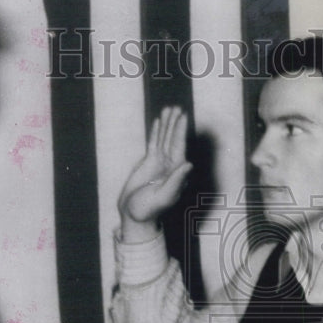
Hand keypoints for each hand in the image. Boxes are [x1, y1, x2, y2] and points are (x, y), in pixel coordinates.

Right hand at [118, 106, 191, 241]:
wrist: (134, 214)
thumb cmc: (149, 209)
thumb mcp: (164, 196)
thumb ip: (176, 181)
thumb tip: (188, 164)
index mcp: (177, 172)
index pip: (180, 147)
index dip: (181, 131)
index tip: (183, 117)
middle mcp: (170, 165)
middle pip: (173, 139)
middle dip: (175, 124)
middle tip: (177, 108)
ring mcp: (159, 163)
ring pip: (163, 139)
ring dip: (167, 125)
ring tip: (169, 109)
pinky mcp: (147, 163)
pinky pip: (153, 144)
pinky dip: (155, 133)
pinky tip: (158, 122)